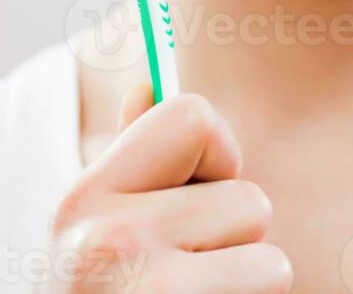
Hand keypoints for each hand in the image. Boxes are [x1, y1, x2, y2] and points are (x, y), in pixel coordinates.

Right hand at [45, 85, 292, 291]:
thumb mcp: (97, 232)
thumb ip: (129, 157)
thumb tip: (148, 79)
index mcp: (83, 200)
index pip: (193, 114)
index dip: (215, 155)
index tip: (196, 195)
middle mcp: (103, 243)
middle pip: (248, 196)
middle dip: (233, 237)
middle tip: (187, 277)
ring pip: (269, 255)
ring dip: (247, 284)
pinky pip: (268, 287)